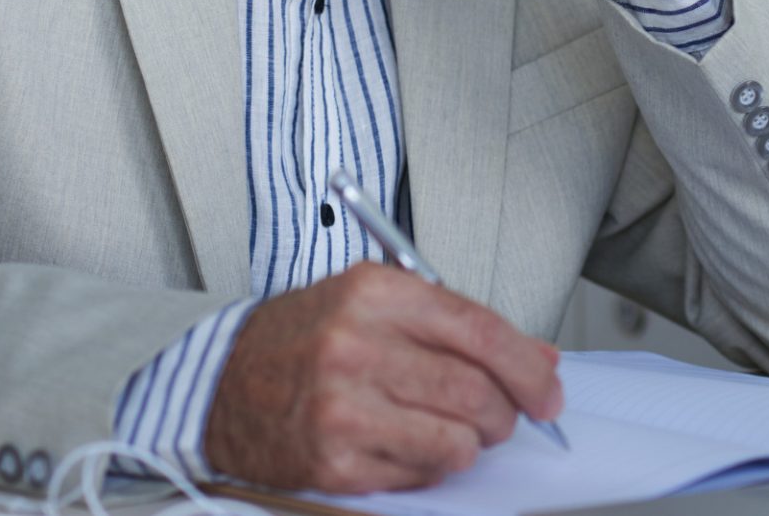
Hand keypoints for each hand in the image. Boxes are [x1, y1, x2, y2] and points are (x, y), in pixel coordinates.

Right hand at [203, 262, 562, 492]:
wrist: (220, 386)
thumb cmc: (302, 340)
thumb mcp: (375, 303)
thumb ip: (457, 324)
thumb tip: (538, 359)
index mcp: (373, 293)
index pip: (480, 330)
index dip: (528, 366)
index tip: (548, 388)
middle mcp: (357, 346)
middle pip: (476, 391)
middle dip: (507, 413)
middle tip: (504, 416)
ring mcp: (343, 408)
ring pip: (457, 441)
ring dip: (470, 444)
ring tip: (450, 430)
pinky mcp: (334, 462)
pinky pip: (421, 474)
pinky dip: (428, 466)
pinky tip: (404, 444)